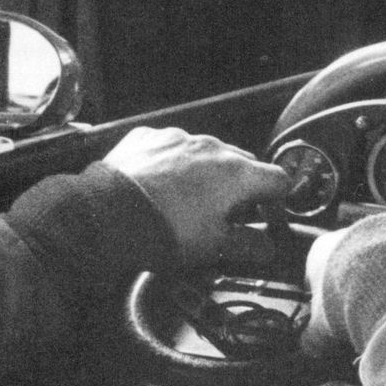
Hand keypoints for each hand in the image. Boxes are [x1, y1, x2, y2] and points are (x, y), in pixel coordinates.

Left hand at [101, 127, 290, 265]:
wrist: (107, 215)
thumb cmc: (165, 232)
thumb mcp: (212, 247)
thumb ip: (247, 245)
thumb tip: (267, 248)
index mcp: (236, 174)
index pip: (278, 179)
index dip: (277, 201)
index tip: (267, 217)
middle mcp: (212, 147)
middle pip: (242, 164)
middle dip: (240, 187)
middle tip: (225, 214)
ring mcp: (178, 138)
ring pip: (205, 153)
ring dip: (205, 173)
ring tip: (186, 201)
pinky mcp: (149, 137)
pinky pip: (171, 147)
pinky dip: (172, 163)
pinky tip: (158, 186)